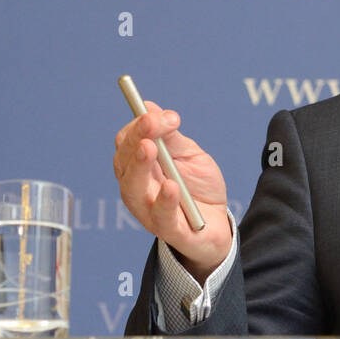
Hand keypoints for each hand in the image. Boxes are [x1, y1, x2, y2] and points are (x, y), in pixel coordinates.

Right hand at [113, 101, 232, 281]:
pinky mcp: (170, 231)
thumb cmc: (197, 187)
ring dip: (140, 166)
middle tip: (151, 123)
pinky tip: (170, 186)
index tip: (161, 115)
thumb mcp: (189, 155)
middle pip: (124, 162)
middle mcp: (136, 188)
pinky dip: (164, 201)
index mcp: (138, 166)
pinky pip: (162, 217)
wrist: (215, 224)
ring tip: (150, 148)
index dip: (140, 125)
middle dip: (136, 138)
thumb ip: (171, 136)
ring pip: (133, 189)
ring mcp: (148, 211)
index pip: (127, 141)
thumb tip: (149, 107)